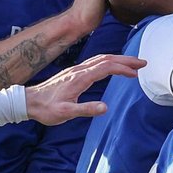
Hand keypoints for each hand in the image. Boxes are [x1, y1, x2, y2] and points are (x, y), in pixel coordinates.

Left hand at [24, 53, 145, 123]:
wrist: (29, 102)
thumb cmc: (46, 109)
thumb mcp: (66, 113)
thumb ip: (86, 109)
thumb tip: (105, 107)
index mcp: (79, 78)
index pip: (106, 67)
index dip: (123, 68)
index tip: (137, 72)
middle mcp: (79, 70)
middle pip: (106, 59)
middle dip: (126, 60)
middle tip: (143, 62)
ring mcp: (76, 70)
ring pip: (101, 59)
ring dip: (118, 59)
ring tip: (132, 64)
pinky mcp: (73, 73)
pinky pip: (95, 62)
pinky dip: (109, 62)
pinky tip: (112, 66)